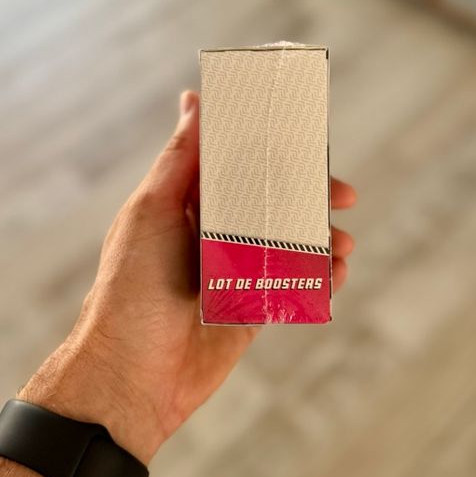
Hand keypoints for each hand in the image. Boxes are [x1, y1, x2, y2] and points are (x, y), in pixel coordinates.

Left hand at [20, 91, 355, 463]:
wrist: (131, 376)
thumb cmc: (131, 288)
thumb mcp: (151, 212)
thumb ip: (179, 159)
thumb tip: (192, 99)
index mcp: (185, 205)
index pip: (236, 166)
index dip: (273, 150)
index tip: (308, 139)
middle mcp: (212, 235)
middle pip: (272, 203)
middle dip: (310, 196)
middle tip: (344, 195)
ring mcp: (234, 273)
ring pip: (289, 243)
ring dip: (322, 238)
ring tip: (342, 243)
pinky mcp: (251, 310)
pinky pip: (293, 285)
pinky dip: (320, 277)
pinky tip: (335, 273)